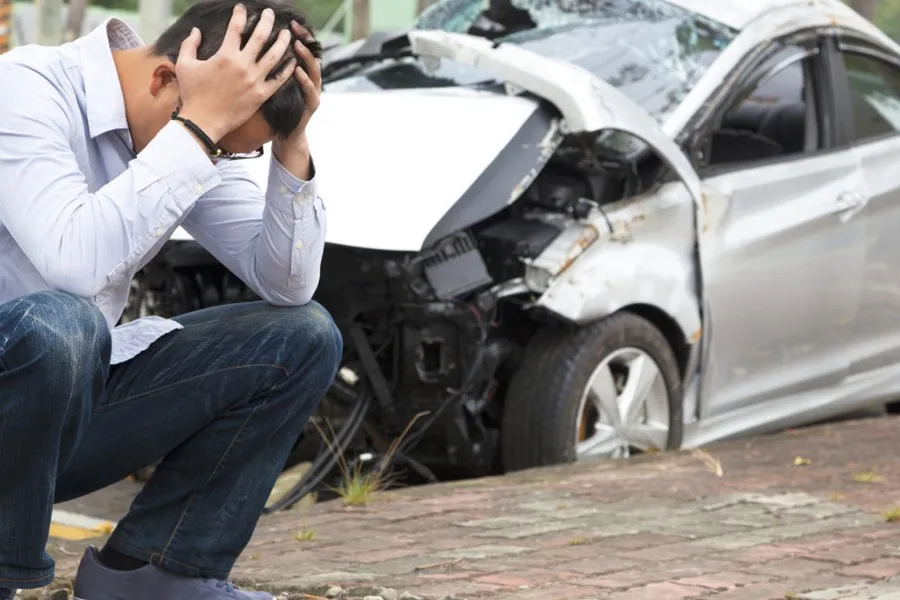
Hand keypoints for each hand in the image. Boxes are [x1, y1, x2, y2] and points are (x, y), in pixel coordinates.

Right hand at [175, 4, 296, 141]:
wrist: (202, 122)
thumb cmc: (192, 94)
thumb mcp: (184, 65)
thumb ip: (189, 44)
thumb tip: (196, 30)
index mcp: (225, 55)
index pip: (236, 27)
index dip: (240, 14)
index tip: (242, 8)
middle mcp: (242, 65)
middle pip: (260, 36)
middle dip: (267, 21)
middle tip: (270, 13)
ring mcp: (254, 80)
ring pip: (274, 56)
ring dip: (282, 42)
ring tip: (287, 33)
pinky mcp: (261, 95)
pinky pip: (279, 80)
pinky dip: (287, 69)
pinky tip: (293, 61)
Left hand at [272, 21, 321, 178]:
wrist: (288, 133)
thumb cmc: (277, 108)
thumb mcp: (274, 83)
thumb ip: (271, 65)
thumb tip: (254, 45)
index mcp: (299, 72)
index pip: (300, 48)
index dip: (295, 34)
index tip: (286, 21)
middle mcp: (309, 79)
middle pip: (310, 53)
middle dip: (303, 39)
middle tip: (293, 28)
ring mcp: (312, 91)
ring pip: (314, 70)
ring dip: (305, 57)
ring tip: (296, 46)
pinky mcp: (311, 105)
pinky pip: (310, 91)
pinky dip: (305, 80)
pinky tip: (297, 70)